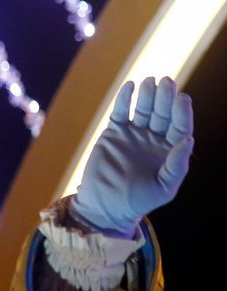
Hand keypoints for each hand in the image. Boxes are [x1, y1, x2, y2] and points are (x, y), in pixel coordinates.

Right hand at [72, 76, 194, 235]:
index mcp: (170, 150)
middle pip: (162, 113)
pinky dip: (124, 99)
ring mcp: (133, 134)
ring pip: (142, 109)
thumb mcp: (164, 188)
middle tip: (165, 83)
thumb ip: (177, 165)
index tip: (181, 99)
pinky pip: (120, 112)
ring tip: (149, 82)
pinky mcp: (113, 134)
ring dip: (146, 95)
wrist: (105, 207)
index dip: (181, 111)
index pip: (179, 125)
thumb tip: (187, 139)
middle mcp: (153, 139)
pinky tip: (130, 87)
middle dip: (164, 98)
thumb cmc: (137, 202)